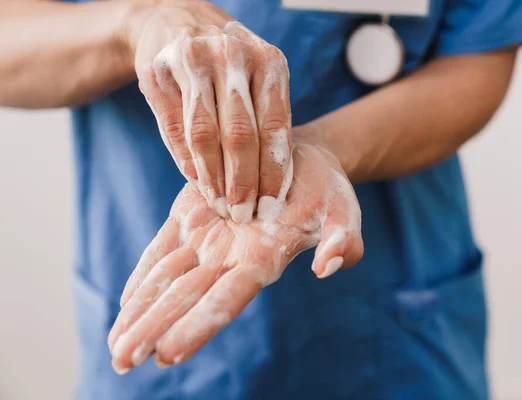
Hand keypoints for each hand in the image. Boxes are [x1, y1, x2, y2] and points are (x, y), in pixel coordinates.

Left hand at [107, 142, 362, 373]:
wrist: (301, 161)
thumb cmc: (327, 190)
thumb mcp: (344, 212)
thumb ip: (342, 241)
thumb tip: (327, 268)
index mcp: (264, 260)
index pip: (227, 299)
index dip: (198, 324)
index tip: (166, 354)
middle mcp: (231, 257)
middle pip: (187, 297)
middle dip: (154, 329)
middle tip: (121, 361)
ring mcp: (208, 237)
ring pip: (167, 277)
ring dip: (140, 311)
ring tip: (115, 346)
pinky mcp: (191, 214)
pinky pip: (161, 248)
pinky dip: (143, 275)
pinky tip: (125, 302)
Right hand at [127, 0, 291, 222]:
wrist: (176, 20)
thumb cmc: (228, 63)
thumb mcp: (257, 78)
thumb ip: (264, 121)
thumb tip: (267, 184)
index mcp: (268, 60)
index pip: (274, 127)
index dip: (272, 172)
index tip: (271, 206)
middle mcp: (233, 55)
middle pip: (240, 135)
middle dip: (243, 183)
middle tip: (243, 215)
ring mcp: (194, 60)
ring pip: (205, 135)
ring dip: (213, 179)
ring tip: (220, 206)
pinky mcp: (160, 70)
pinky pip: (175, 128)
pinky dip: (186, 162)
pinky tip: (198, 184)